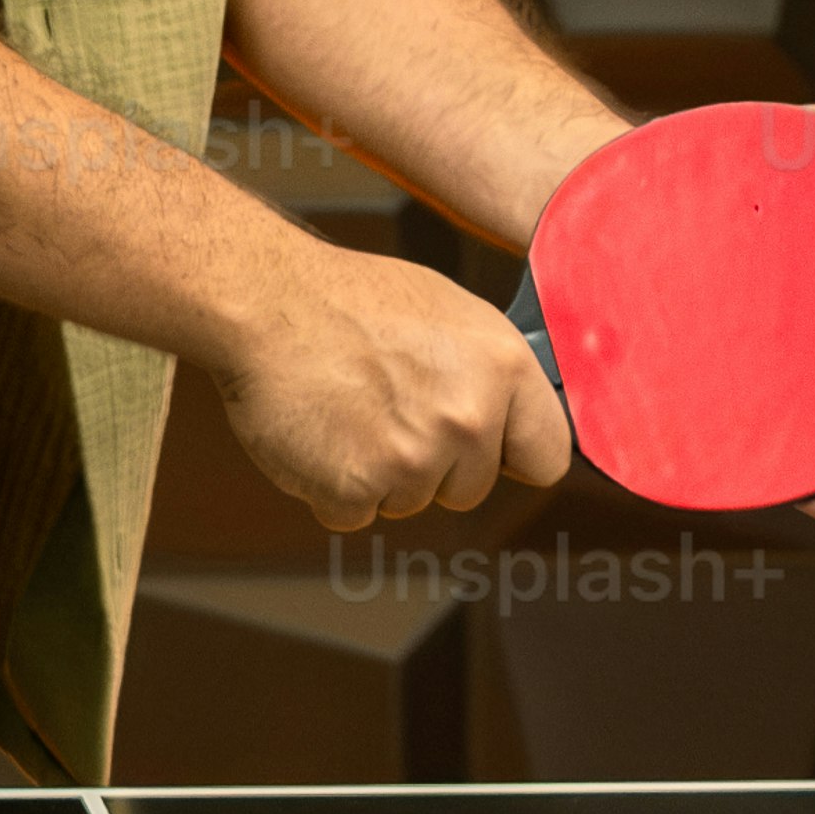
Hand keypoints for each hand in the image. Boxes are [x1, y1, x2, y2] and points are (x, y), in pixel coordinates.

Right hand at [210, 238, 574, 530]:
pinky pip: (355, 513)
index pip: (546, 456)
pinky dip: (332, 486)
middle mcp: (468, 419)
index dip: (510, 453)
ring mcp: (413, 459)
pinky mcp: (357, 489)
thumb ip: (491, 374)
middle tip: (387, 408)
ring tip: (348, 409)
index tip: (487, 447)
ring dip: (379, 473)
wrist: (268, 301)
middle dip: (433, 464)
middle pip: (470, 488)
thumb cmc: (353, 300)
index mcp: (504, 368)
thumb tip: (511, 419)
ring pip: (410, 501)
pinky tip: (320, 433)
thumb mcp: (450, 315)